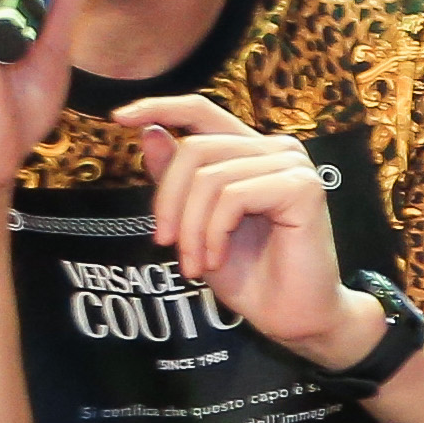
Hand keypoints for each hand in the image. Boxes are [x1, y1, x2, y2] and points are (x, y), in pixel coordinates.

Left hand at [110, 95, 359, 356]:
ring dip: (191, 229)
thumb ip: (177, 178)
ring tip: (194, 264)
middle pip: (195, 149)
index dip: (160, 107)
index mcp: (252, 152)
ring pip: (210, 178)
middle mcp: (276, 150)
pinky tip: (216, 259)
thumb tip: (149, 132)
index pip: (202, 111)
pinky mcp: (304, 188)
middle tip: (165, 244)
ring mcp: (293, 166)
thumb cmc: (249, 272)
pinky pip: (233, 197)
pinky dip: (213, 233)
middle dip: (169, 201)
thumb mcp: (196, 223)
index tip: (119, 117)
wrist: (290, 315)